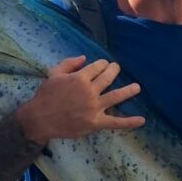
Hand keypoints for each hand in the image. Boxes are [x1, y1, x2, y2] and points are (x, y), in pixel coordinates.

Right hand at [16, 54, 144, 145]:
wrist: (39, 119)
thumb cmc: (45, 95)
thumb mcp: (53, 74)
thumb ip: (69, 63)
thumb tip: (84, 58)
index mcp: (80, 78)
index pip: (97, 67)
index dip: (102, 64)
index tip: (103, 65)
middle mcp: (90, 91)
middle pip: (108, 77)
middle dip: (114, 71)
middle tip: (117, 68)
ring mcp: (94, 107)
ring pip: (116, 96)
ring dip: (128, 90)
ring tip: (137, 87)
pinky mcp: (95, 122)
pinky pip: (115, 122)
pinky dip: (129, 122)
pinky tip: (141, 120)